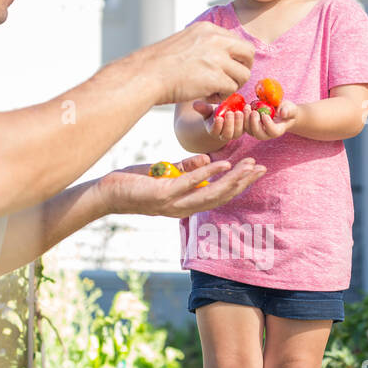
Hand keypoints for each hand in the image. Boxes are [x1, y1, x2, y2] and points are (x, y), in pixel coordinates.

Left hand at [98, 153, 265, 217]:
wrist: (107, 193)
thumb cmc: (134, 183)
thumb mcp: (165, 174)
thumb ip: (186, 169)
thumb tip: (208, 160)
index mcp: (185, 203)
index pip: (219, 195)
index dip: (239, 185)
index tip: (256, 171)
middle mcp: (182, 207)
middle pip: (220, 197)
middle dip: (242, 182)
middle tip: (261, 168)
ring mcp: (173, 203)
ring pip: (210, 193)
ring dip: (231, 180)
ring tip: (247, 166)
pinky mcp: (162, 195)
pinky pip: (189, 184)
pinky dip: (206, 173)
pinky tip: (220, 163)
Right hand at [143, 22, 253, 105]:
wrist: (146, 75)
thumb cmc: (159, 64)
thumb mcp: (184, 42)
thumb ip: (204, 45)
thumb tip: (221, 56)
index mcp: (208, 29)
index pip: (238, 42)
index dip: (236, 59)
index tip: (226, 69)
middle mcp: (216, 40)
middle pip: (248, 54)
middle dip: (243, 70)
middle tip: (230, 81)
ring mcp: (217, 58)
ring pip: (243, 75)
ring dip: (231, 86)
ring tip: (214, 91)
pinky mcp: (215, 77)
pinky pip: (231, 89)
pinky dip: (221, 97)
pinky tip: (206, 96)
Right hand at [200, 100, 244, 144]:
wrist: (225, 113)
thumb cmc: (214, 112)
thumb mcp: (208, 110)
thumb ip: (203, 108)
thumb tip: (195, 104)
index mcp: (214, 131)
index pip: (215, 131)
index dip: (217, 126)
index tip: (218, 118)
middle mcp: (225, 135)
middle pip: (228, 134)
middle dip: (229, 124)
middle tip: (230, 113)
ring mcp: (236, 132)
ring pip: (238, 132)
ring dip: (240, 122)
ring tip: (240, 111)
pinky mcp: (245, 128)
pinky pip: (247, 126)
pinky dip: (248, 118)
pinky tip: (247, 107)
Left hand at [245, 100, 296, 140]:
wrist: (281, 111)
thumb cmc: (287, 110)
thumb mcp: (290, 108)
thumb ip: (288, 111)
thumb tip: (283, 113)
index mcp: (278, 130)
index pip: (273, 132)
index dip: (268, 125)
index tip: (265, 115)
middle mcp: (267, 133)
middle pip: (259, 134)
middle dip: (254, 124)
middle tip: (254, 112)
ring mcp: (258, 131)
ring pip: (250, 130)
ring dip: (246, 120)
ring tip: (248, 107)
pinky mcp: (251, 126)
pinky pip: (244, 125)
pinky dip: (243, 117)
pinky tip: (246, 107)